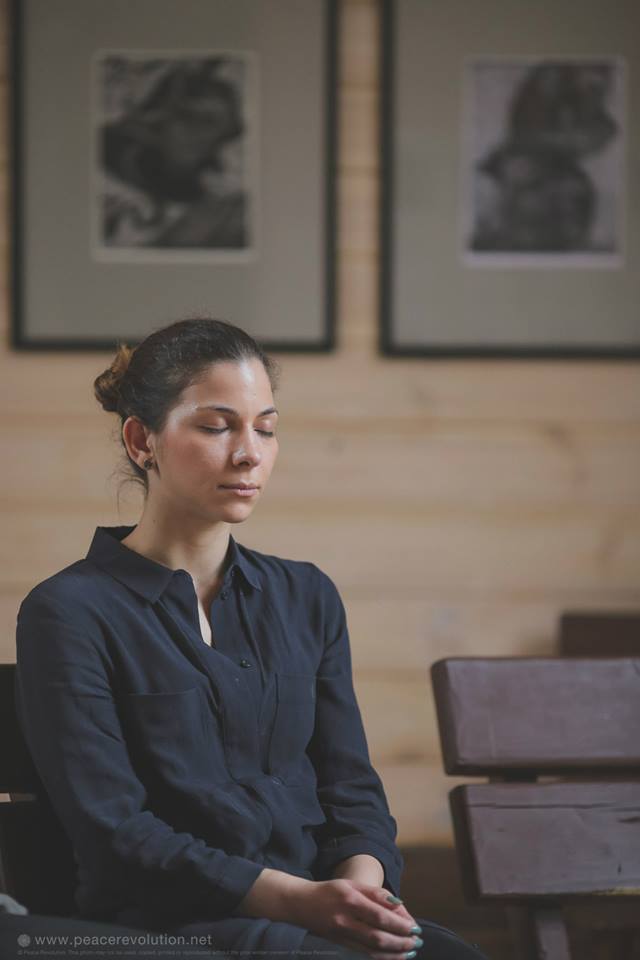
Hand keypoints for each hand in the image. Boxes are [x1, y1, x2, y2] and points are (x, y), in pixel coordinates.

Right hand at [289, 878, 421, 959]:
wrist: (301, 904)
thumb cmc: (330, 891)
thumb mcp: (352, 884)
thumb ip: (376, 893)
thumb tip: (399, 904)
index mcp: (350, 899)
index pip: (380, 915)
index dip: (400, 924)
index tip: (415, 927)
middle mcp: (345, 919)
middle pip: (377, 937)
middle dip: (401, 942)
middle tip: (417, 942)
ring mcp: (340, 935)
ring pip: (371, 951)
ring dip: (394, 954)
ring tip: (410, 952)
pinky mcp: (338, 945)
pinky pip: (363, 955)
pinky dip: (380, 958)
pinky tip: (392, 957)